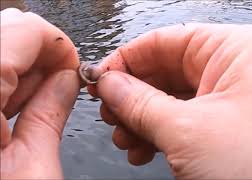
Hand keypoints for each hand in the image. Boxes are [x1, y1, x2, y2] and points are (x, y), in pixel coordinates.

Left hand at [0, 8, 79, 178]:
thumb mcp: (33, 169)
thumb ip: (52, 112)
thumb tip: (68, 81)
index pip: (25, 29)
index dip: (59, 47)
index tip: (72, 71)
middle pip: (5, 31)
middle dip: (41, 55)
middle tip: (56, 86)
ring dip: (20, 70)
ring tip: (31, 104)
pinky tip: (8, 108)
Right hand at [89, 23, 251, 178]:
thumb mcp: (188, 130)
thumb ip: (140, 103)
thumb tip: (109, 84)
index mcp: (230, 50)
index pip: (163, 41)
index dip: (125, 60)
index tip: (99, 79)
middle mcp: (231, 68)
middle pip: (164, 71)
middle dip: (131, 95)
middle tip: (109, 114)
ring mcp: (229, 98)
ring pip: (170, 99)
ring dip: (142, 119)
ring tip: (125, 139)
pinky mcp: (227, 126)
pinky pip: (182, 121)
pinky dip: (158, 134)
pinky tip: (143, 150)